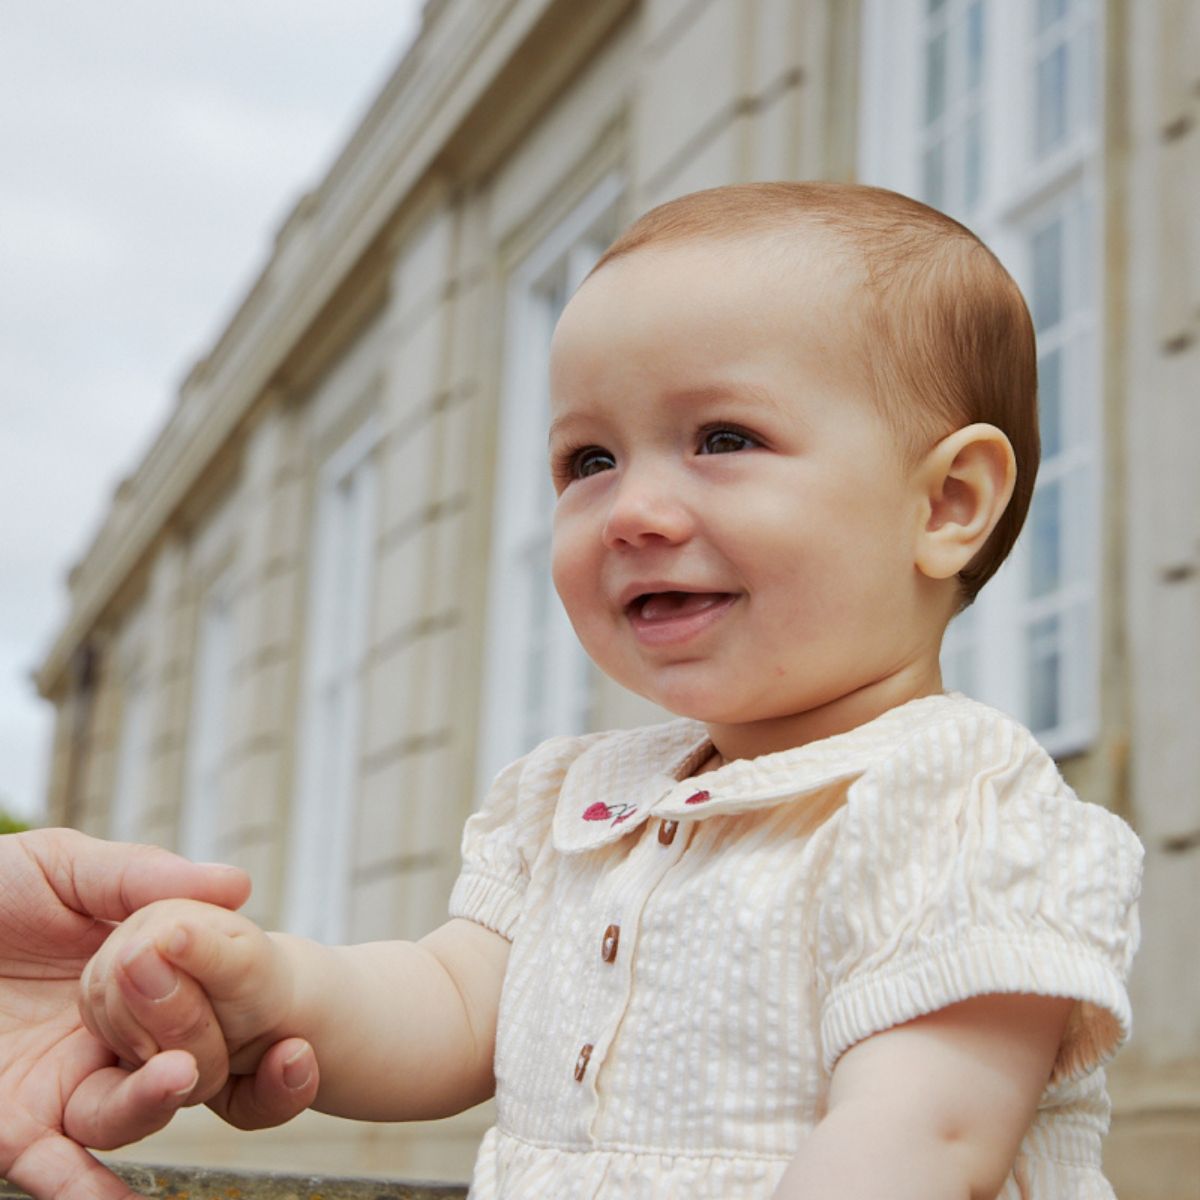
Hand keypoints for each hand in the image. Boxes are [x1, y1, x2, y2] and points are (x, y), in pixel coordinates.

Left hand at [0, 829, 316, 1199]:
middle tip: (209, 1042)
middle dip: (208, 1060)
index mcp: (136, 977)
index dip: (248, 1014)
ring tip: (179, 1076)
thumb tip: (240, 886)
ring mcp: (62, 1083)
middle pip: (181, 1065)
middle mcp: (109, 1038)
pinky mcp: (13, 1122)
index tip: (287, 1022)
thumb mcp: (70, 868)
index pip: (209, 1005)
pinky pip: (54, 1167)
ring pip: (128, 1114)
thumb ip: (148, 877)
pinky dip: (87, 1192)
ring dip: (155, 1104)